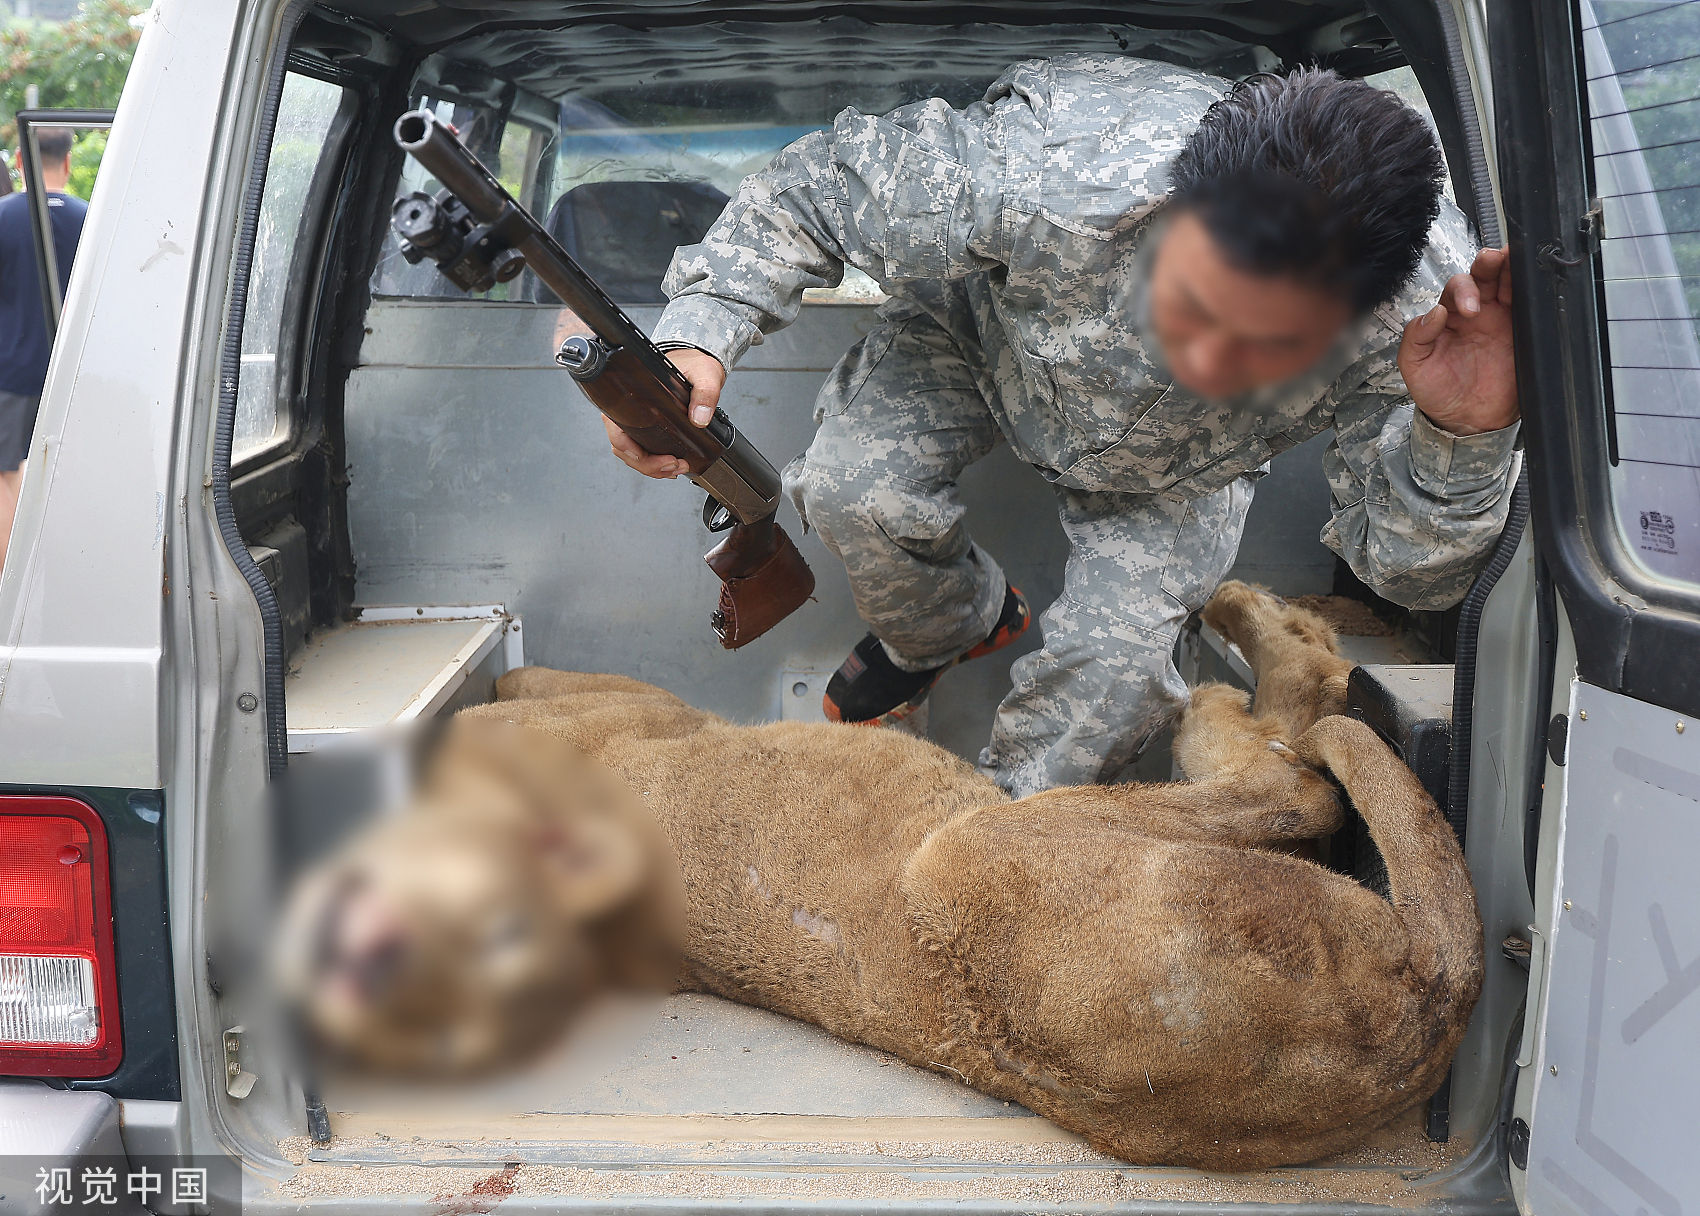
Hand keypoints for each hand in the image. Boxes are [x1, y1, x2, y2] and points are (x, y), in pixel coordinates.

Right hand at [603, 348, 727, 478]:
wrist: (697, 362)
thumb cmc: (693, 363)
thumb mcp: (704, 373)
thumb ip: (705, 393)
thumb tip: (699, 418)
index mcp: (631, 394)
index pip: (617, 433)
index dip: (632, 453)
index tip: (655, 459)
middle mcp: (628, 409)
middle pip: (624, 448)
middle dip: (648, 465)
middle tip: (673, 466)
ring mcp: (636, 419)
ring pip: (632, 453)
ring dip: (652, 467)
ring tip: (676, 468)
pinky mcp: (646, 426)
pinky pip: (641, 450)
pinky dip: (654, 462)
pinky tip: (671, 465)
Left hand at [1397, 246, 1518, 436]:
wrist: (1468, 421)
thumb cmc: (1438, 392)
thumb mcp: (1415, 366)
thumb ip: (1416, 337)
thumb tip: (1434, 312)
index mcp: (1448, 315)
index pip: (1456, 287)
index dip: (1463, 290)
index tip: (1469, 310)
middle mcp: (1477, 312)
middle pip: (1485, 275)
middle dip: (1489, 263)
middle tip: (1493, 262)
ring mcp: (1502, 319)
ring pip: (1509, 283)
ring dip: (1513, 267)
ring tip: (1515, 259)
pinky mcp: (1524, 332)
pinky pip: (1531, 307)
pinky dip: (1534, 292)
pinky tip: (1536, 284)